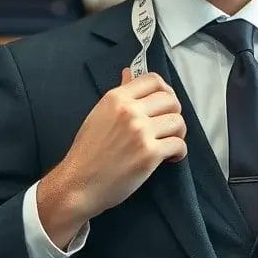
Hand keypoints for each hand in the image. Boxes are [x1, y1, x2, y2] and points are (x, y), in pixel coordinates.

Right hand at [36, 69, 186, 246]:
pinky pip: (179, 145)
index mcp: (116, 98)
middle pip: (171, 100)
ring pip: (178, 122)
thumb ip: (120, 93)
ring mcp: (140, 132)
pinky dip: (179, 152)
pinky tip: (169, 157)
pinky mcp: (149, 154)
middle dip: (174, 113)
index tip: (165, 103)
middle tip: (167, 126)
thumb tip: (129, 72)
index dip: (165, 90)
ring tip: (169, 142)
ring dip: (178, 133)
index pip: (153, 80)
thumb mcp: (99, 114)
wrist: (78, 184)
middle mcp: (129, 111)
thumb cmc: (88, 151)